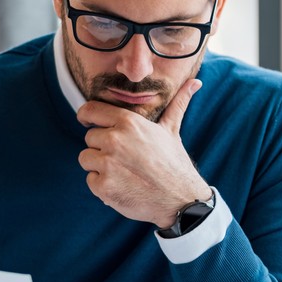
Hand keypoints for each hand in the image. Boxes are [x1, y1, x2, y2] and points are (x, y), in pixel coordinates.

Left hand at [77, 78, 208, 227]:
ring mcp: (108, 164)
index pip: (90, 110)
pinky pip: (90, 180)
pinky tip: (122, 185)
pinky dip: (102, 185)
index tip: (88, 122)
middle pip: (89, 138)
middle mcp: (115, 140)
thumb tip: (196, 82)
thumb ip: (178, 103)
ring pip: (86, 158)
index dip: (87, 116)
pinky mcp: (103, 186)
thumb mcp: (172, 129)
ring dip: (99, 166)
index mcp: (128, 122)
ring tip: (123, 171)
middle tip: (124, 157)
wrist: (180, 199)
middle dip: (102, 147)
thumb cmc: (174, 163)